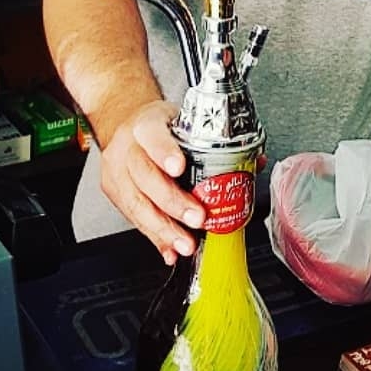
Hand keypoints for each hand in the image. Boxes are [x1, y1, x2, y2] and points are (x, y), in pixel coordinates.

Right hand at [99, 99, 206, 264]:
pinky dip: (154, 237)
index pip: (153, 135)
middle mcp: (128, 146)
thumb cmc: (159, 125)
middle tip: (197, 218)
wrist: (126, 123)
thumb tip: (256, 163)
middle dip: (172, 202)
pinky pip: (133, 218)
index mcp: (148, 123)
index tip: (179, 168)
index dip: (164, 152)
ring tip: (185, 243)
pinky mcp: (114, 192)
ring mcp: (118, 170)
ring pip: (135, 202)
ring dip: (163, 228)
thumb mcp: (183, 122)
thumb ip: (217, 143)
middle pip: (145, 175)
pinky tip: (169, 249)